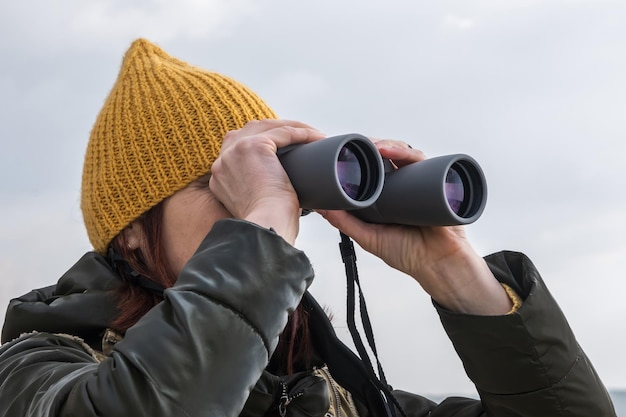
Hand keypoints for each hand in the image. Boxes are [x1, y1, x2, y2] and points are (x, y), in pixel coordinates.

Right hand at [209, 119, 325, 244]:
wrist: (266, 228)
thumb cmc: (270, 224)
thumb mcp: (259, 204)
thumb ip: (262, 189)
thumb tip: (286, 183)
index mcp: (221, 176)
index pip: (240, 147)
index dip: (265, 142)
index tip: (287, 147)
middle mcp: (222, 161)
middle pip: (251, 131)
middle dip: (277, 130)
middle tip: (302, 137)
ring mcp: (235, 151)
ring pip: (267, 127)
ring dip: (292, 127)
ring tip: (313, 135)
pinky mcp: (252, 146)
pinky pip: (282, 132)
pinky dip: (302, 133)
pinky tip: (316, 137)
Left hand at [317, 139, 512, 314]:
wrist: (439, 264)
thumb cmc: (409, 254)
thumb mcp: (369, 238)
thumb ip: (345, 223)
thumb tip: (321, 207)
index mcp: (386, 196)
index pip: (371, 170)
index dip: (357, 160)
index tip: (340, 153)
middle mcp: (402, 186)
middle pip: (387, 157)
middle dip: (370, 147)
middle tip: (353, 146)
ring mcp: (418, 181)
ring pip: (402, 153)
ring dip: (385, 146)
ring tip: (370, 147)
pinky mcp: (435, 180)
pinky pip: (421, 160)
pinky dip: (406, 152)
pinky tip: (391, 152)